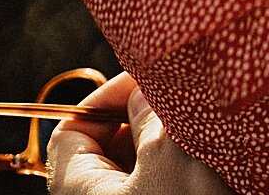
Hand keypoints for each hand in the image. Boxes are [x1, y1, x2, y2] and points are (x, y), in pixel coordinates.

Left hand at [47, 75, 231, 194]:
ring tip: (191, 134)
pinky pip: (151, 187)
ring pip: (130, 170)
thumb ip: (147, 113)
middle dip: (137, 121)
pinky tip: (199, 162)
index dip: (102, 101)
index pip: (70, 131)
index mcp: (77, 191)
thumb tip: (142, 91)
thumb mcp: (166, 152)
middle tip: (172, 106)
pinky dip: (170, 170)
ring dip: (159, 146)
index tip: (141, 83)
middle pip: (102, 150)